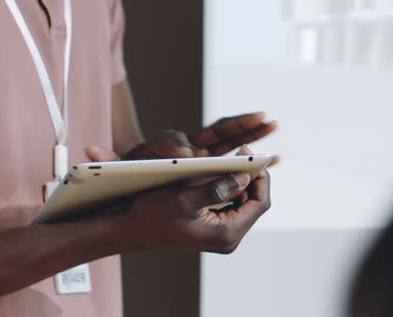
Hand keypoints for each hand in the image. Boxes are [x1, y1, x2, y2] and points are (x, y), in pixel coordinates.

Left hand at [89, 112, 277, 161]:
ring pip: (232, 139)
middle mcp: (190, 145)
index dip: (177, 147)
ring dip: (252, 130)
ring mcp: (204, 152)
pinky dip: (254, 153)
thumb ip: (104, 158)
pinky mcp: (212, 163)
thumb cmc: (128, 171)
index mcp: (166, 146)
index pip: (174, 141)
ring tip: (274, 123)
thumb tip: (89, 150)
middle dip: (238, 123)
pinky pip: (237, 155)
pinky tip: (276, 157)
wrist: (137, 170)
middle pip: (216, 130)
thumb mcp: (114, 167)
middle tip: (260, 115)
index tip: (185, 155)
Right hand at [123, 145, 271, 253]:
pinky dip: (230, 189)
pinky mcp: (213, 230)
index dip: (261, 177)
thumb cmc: (152, 215)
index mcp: (225, 233)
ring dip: (241, 181)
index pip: (260, 203)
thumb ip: (216, 188)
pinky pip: (232, 206)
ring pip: (244, 204)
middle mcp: (228, 239)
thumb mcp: (183, 198)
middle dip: (251, 177)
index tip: (251, 155)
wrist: (131, 230)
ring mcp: (221, 236)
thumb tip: (243, 177)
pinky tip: (222, 172)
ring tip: (234, 159)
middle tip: (242, 153)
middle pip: (255, 203)